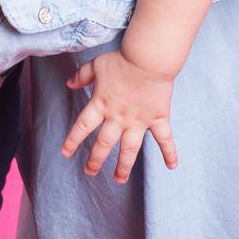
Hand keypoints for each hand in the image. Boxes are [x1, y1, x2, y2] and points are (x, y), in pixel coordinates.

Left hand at [61, 51, 177, 181]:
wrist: (148, 58)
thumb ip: (82, 75)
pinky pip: (164, 139)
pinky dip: (170, 152)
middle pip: (103, 144)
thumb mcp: (97, 65)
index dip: (73, 140)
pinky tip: (172, 166)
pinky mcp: (158, 118)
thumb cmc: (122, 60)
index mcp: (101, 104)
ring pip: (129, 150)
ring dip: (123, 166)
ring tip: (118, 179)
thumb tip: (69, 83)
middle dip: (96, 160)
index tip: (66, 153)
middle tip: (90, 171)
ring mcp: (139, 121)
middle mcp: (118, 117)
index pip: (82, 126)